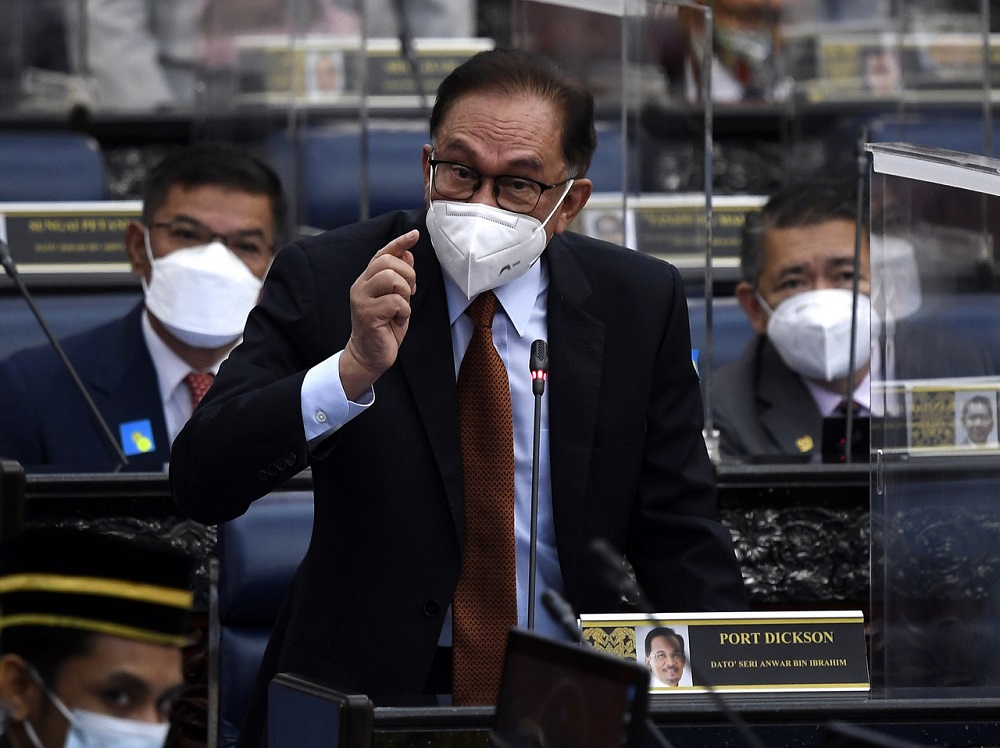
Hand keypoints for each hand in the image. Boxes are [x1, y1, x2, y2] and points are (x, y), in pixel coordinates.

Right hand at [340, 230, 417, 398]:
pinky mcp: (367, 315)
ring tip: (402, 307)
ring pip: (390, 278)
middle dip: (407, 275)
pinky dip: (403, 311)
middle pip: (387, 262)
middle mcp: (361, 286)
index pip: (382, 254)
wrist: (370, 355)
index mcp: (367, 280)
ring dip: (404, 292)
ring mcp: (362, 300)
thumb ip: (400, 279)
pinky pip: (394, 301)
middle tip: (410, 293)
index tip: (415, 235)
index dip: (399, 243)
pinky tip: (398, 320)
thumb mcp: (396, 299)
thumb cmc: (384, 328)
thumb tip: (407, 255)